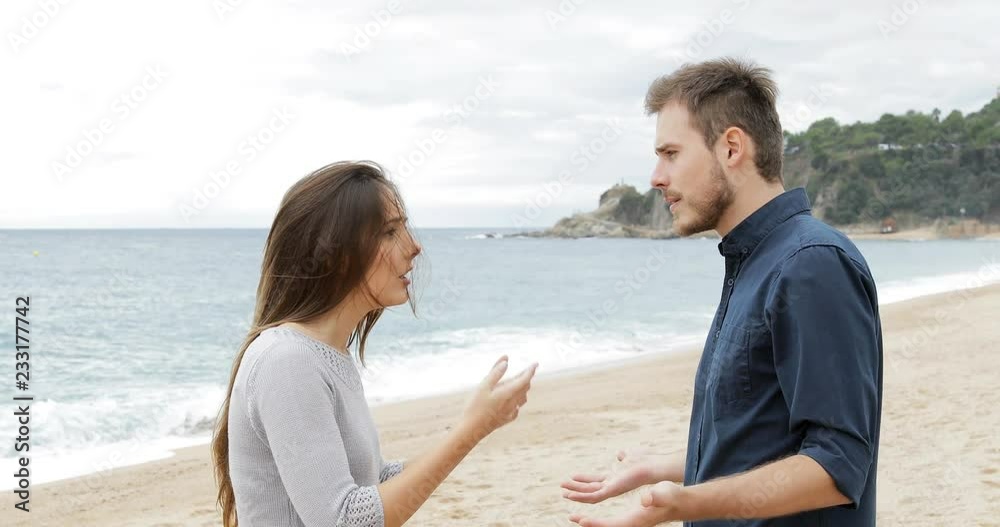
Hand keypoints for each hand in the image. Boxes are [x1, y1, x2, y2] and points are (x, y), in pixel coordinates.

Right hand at [462, 356, 536, 437]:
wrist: (472, 430)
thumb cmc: (476, 406)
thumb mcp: (483, 386)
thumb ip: (495, 373)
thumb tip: (506, 361)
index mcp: (508, 393)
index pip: (524, 379)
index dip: (530, 370)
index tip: (535, 363)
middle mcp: (513, 403)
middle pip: (525, 388)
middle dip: (526, 378)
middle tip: (527, 370)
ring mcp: (511, 412)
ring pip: (523, 397)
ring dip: (523, 388)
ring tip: (520, 381)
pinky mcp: (507, 419)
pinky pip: (518, 407)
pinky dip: (519, 399)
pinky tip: (514, 400)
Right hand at [561, 449, 657, 503]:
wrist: (653, 466)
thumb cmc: (645, 461)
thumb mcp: (630, 457)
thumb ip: (624, 457)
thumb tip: (620, 454)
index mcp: (614, 478)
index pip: (595, 480)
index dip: (583, 479)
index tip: (572, 476)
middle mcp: (611, 485)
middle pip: (589, 488)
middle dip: (575, 488)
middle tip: (562, 486)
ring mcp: (611, 489)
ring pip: (589, 493)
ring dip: (575, 492)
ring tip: (562, 491)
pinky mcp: (612, 491)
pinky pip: (594, 497)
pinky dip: (581, 496)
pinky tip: (570, 495)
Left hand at [569, 482, 684, 526]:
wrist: (679, 503)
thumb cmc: (671, 497)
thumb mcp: (662, 493)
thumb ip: (654, 496)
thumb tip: (645, 499)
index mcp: (635, 520)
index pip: (611, 525)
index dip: (595, 523)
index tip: (581, 520)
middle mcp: (631, 524)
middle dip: (589, 523)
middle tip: (572, 517)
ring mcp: (631, 522)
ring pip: (607, 525)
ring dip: (591, 521)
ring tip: (575, 516)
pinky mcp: (631, 519)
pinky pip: (611, 522)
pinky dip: (599, 519)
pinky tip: (591, 514)